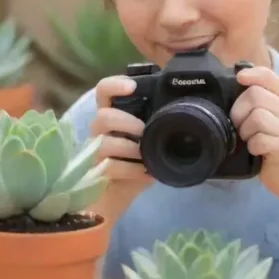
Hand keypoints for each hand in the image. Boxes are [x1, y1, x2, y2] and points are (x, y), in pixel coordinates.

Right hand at [90, 75, 154, 195]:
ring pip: (105, 142)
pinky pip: (110, 166)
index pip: (104, 90)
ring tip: (144, 156)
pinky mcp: (95, 171)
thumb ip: (155, 124)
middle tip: (144, 131)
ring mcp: (94, 150)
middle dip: (127, 123)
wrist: (118, 193)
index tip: (132, 87)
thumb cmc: (134, 162)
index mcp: (112, 115)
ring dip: (130, 148)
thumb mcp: (148, 140)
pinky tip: (143, 173)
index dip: (115, 84)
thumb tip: (184, 112)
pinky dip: (131, 170)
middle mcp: (98, 129)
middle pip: (104, 116)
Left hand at [230, 65, 278, 196]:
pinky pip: (259, 139)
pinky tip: (257, 151)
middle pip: (256, 96)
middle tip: (240, 126)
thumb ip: (254, 103)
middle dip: (239, 111)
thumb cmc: (268, 145)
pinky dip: (252, 146)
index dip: (254, 74)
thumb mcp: (262, 120)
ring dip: (245, 131)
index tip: (240, 77)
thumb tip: (233, 84)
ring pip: (257, 117)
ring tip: (250, 140)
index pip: (271, 78)